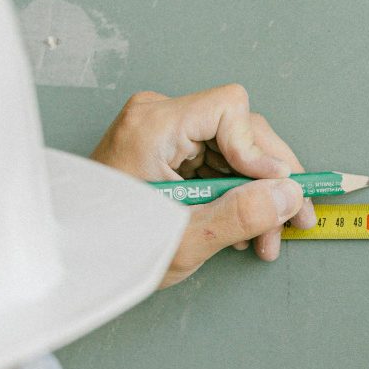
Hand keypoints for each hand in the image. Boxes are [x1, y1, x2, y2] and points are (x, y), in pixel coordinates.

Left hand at [90, 84, 317, 287]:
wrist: (75, 259)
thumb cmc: (114, 247)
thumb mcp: (185, 239)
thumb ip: (241, 215)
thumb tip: (287, 196)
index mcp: (154, 127)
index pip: (230, 109)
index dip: (260, 150)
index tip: (275, 191)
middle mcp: (159, 119)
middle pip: (241, 130)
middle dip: (271, 180)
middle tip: (294, 218)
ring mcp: (165, 134)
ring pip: (237, 150)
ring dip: (259, 194)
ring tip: (266, 237)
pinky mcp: (170, 152)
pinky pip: (220, 163)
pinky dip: (238, 195)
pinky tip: (245, 228)